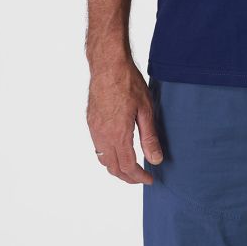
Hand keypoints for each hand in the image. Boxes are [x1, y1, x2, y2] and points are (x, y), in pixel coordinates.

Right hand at [86, 61, 163, 183]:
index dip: (139, 177)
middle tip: (141, 177)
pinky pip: (97, 147)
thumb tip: (155, 159)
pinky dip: (108, 155)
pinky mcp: (91, 122)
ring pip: (103, 159)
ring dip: (116, 168)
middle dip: (128, 177)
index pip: (128, 167)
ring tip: (131, 167)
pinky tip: (118, 150)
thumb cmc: (128, 83)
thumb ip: (149, 137)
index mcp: (118, 135)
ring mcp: (94, 129)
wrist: (108, 65)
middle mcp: (103, 136)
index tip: (150, 179)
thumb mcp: (145, 110)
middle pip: (113, 168)